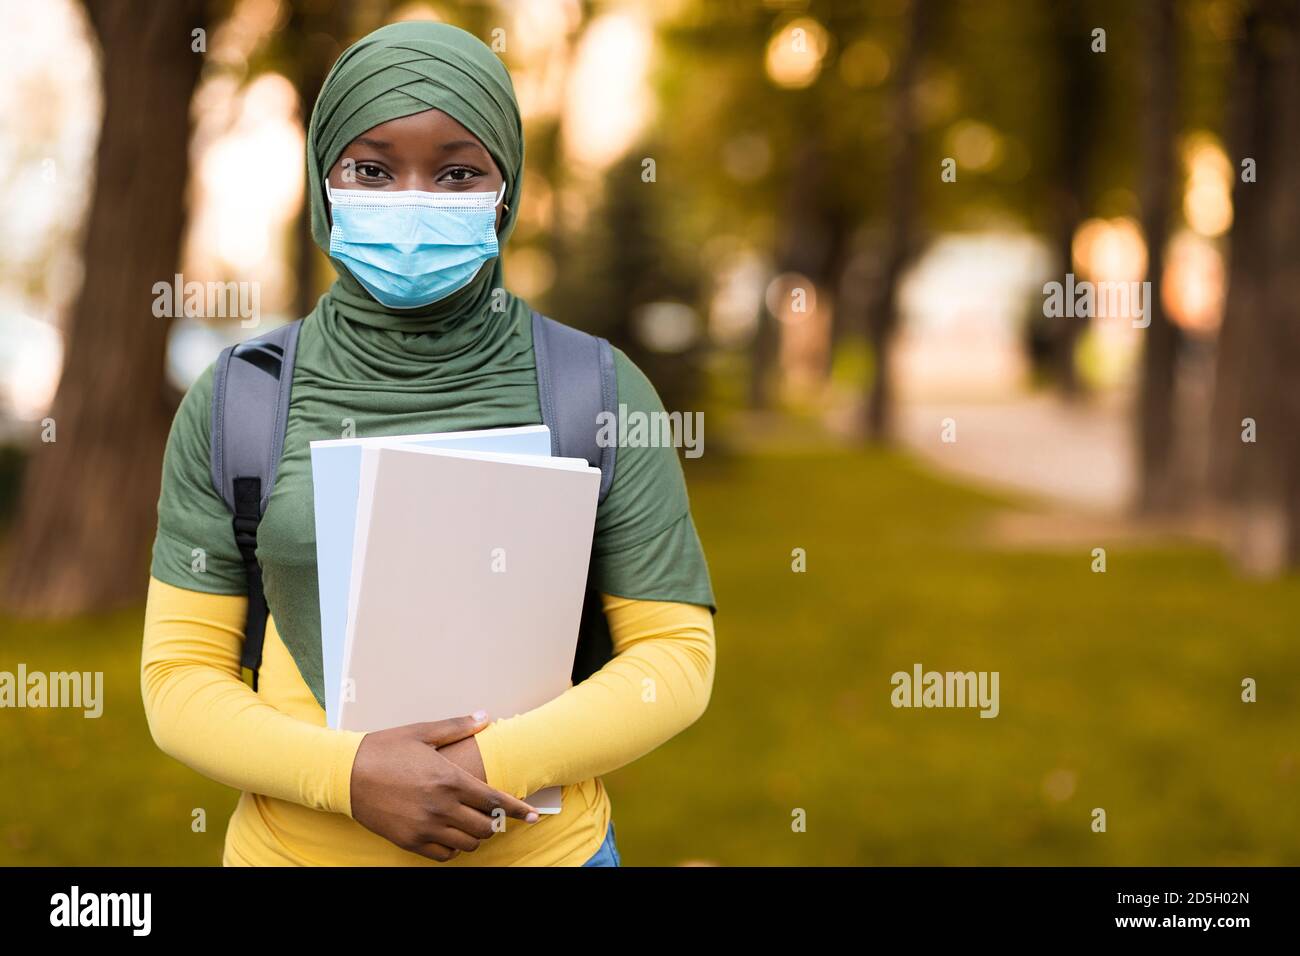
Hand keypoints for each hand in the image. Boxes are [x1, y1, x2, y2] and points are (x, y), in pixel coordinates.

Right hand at [349, 713, 536, 861]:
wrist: (346, 773)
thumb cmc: (385, 748)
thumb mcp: (422, 732)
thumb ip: (458, 727)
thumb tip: (485, 717)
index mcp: (449, 779)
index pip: (496, 801)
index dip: (519, 810)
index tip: (533, 816)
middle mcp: (441, 807)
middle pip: (486, 827)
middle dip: (496, 822)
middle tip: (494, 813)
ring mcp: (425, 827)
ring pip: (467, 843)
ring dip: (476, 835)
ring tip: (472, 822)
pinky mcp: (409, 841)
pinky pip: (443, 855)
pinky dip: (453, 847)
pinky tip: (451, 834)